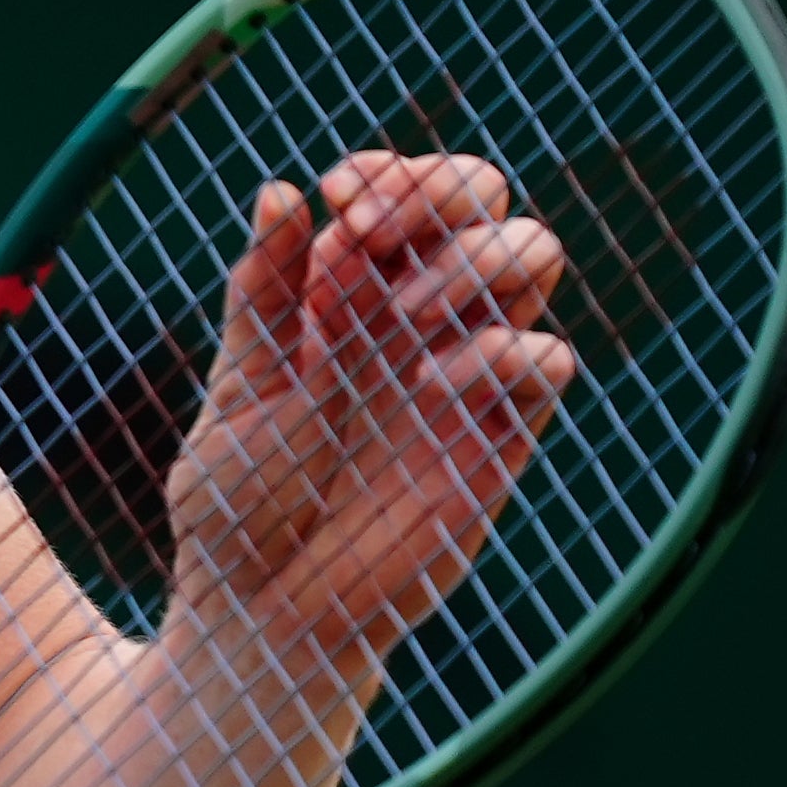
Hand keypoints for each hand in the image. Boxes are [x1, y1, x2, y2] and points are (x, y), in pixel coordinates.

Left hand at [164, 151, 579, 692]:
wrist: (265, 613)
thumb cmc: (239, 501)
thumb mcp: (238, 390)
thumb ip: (262, 294)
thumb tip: (282, 189)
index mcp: (345, 290)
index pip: (400, 188)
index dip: (386, 173)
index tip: (340, 200)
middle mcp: (416, 315)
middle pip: (484, 198)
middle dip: (440, 188)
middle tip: (372, 232)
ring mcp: (466, 368)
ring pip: (533, 255)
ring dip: (474, 256)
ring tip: (400, 317)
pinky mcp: (502, 435)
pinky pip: (549, 359)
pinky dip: (505, 347)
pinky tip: (432, 383)